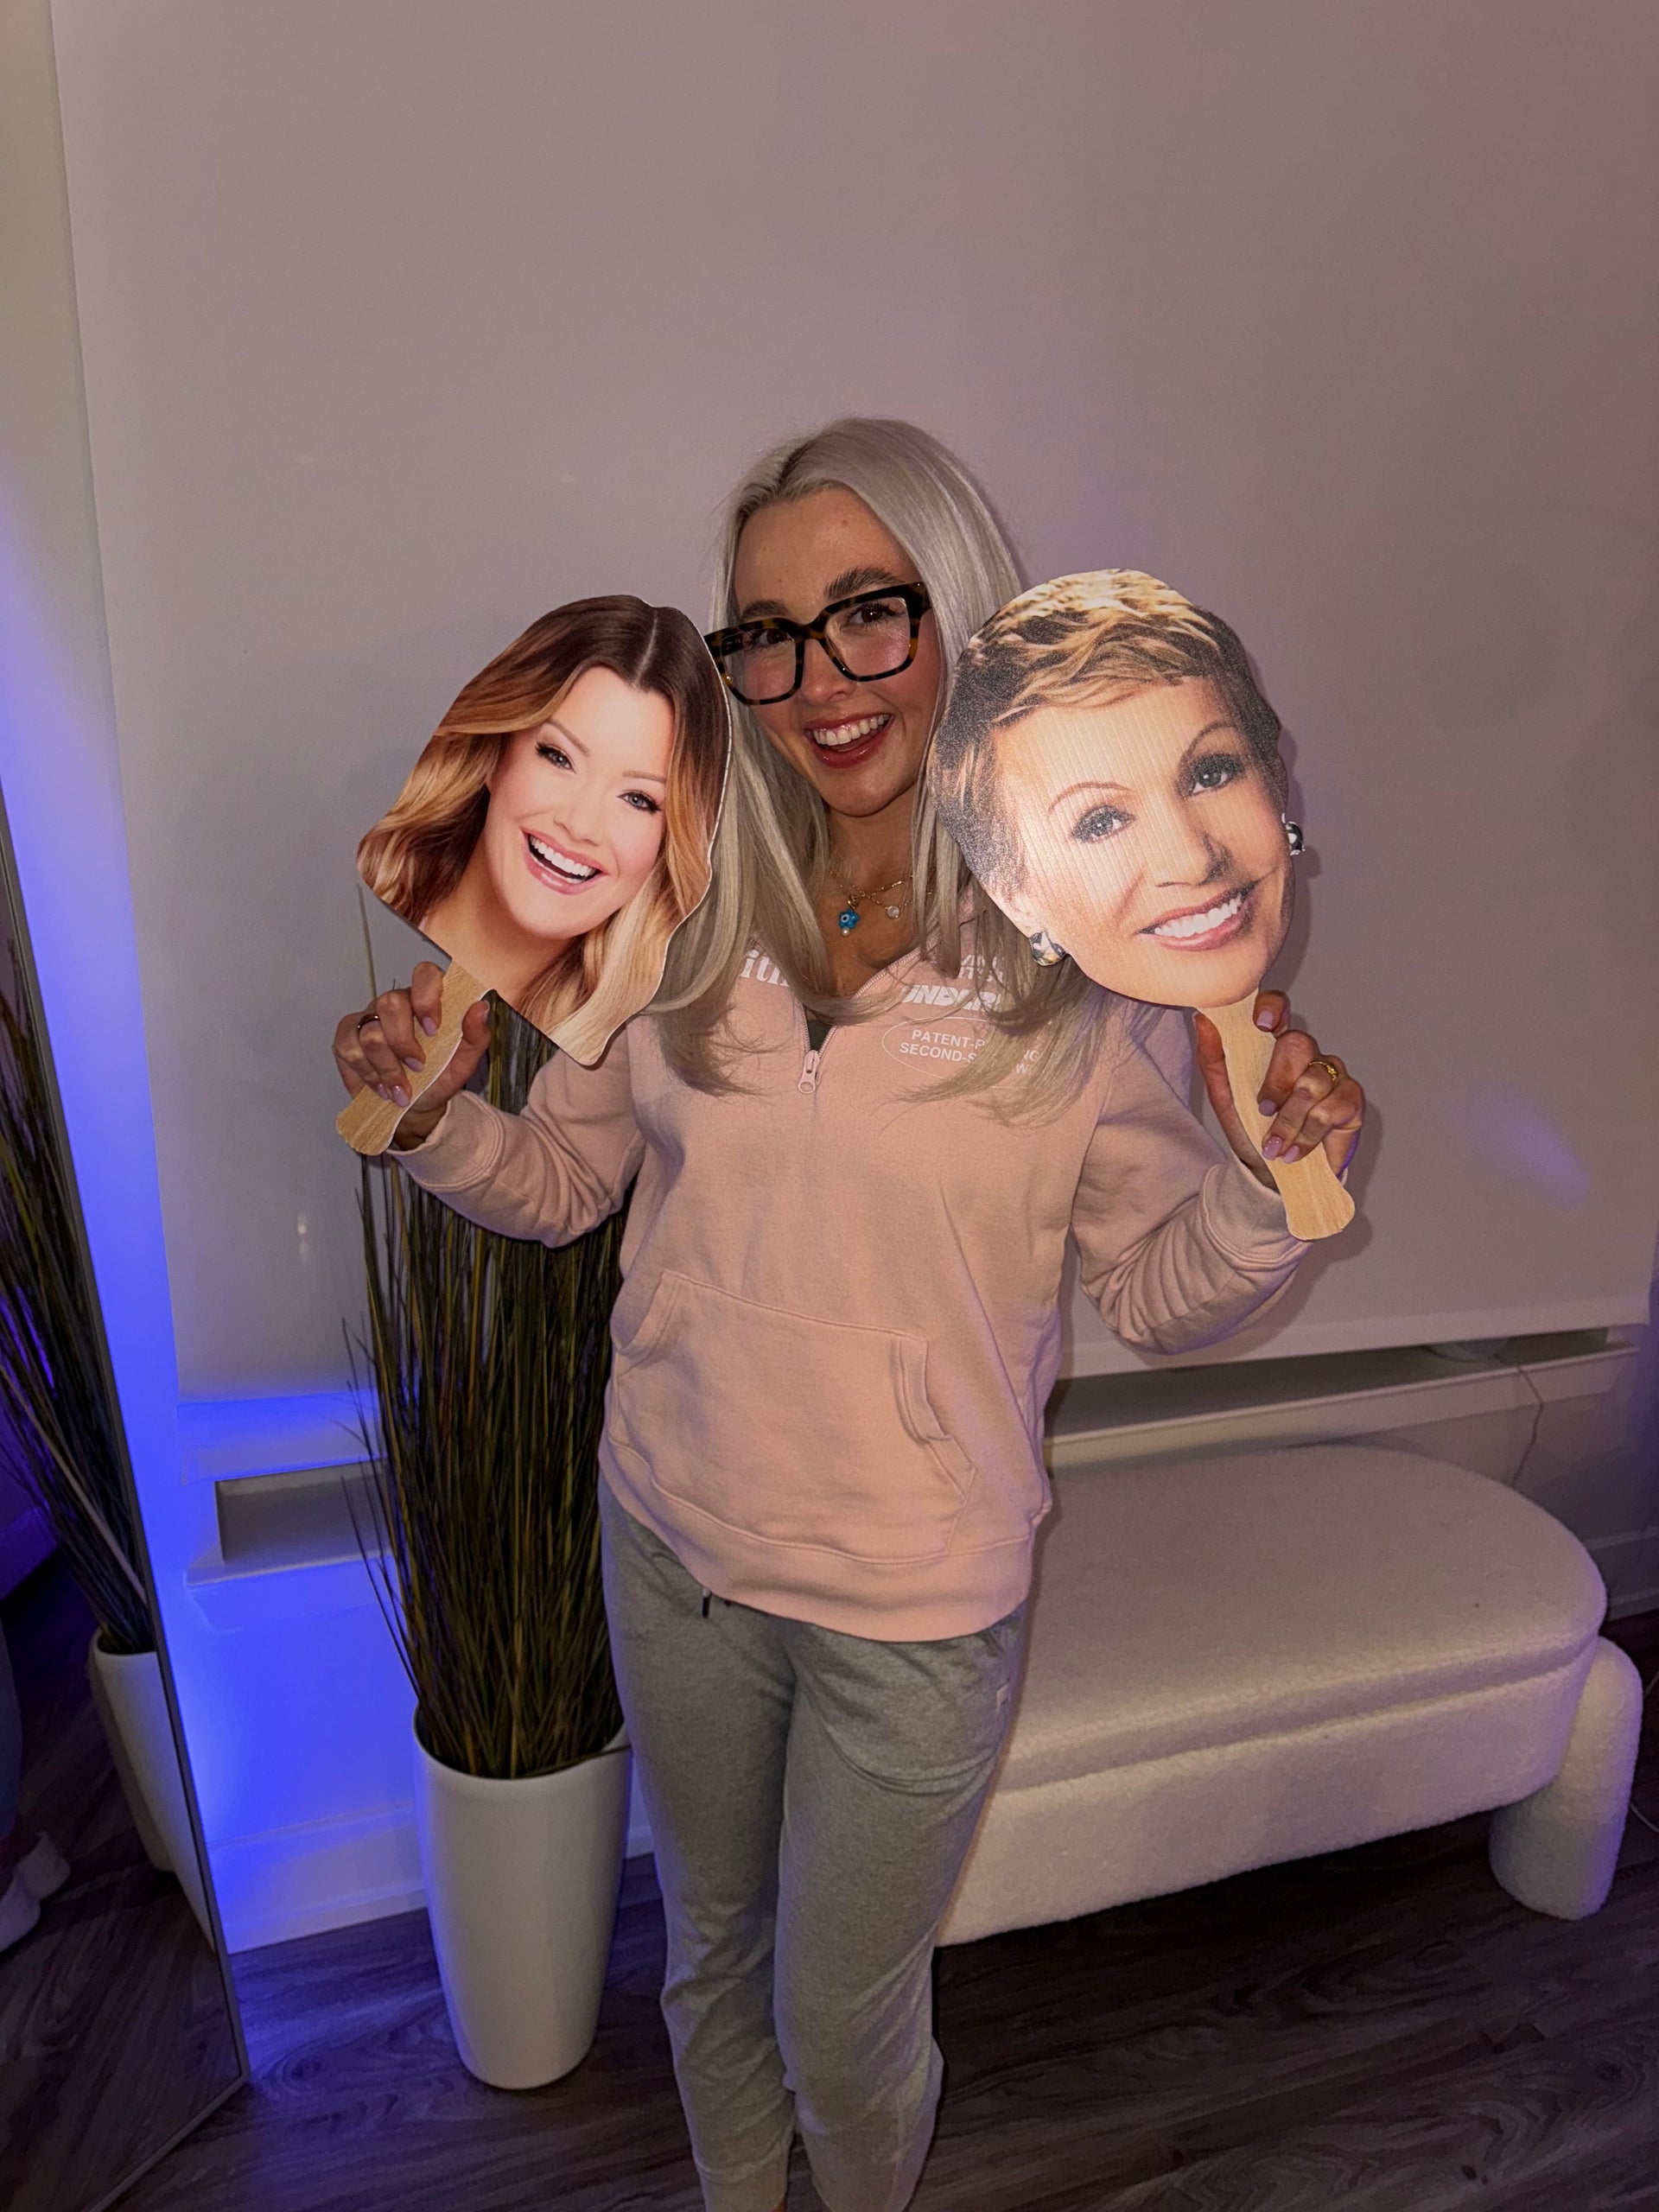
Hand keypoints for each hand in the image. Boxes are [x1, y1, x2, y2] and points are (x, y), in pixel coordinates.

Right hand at [332, 961, 490, 1146]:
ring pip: (370, 1032)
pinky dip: (367, 1073)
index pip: (424, 975)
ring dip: (387, 1067)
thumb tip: (480, 1007)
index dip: (426, 997)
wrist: (415, 1108)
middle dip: (403, 1042)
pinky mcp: (347, 1037)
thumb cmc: (439, 1078)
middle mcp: (395, 1003)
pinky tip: (381, 1086)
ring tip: (401, 1089)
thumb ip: (475, 1035)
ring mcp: (368, 1017)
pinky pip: (349, 1047)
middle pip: (390, 1003)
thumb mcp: (463, 1062)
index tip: (433, 1030)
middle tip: (417, 1067)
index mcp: (426, 999)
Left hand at [1193, 990, 1364, 1183]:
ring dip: (1289, 1121)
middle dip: (1277, 1081)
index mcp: (1274, 1046)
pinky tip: (1296, 1151)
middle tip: (1263, 1111)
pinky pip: (1333, 1108)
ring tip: (1275, 1147)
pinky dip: (1309, 1134)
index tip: (1261, 1024)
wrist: (1269, 1173)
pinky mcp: (1351, 1100)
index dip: (1273, 1007)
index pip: (1278, 1008)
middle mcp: (1307, 1054)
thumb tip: (1204, 1020)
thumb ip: (1214, 1058)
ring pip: (1313, 1083)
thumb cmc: (1249, 1129)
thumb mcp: (1224, 1096)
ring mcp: (1332, 1074)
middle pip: (1299, 1043)